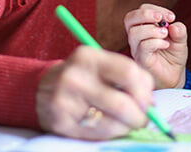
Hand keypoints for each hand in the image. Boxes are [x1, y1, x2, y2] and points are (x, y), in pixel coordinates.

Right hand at [36, 46, 153, 139]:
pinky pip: (99, 134)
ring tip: (125, 123)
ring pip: (113, 123)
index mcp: (88, 56)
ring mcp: (66, 100)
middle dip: (140, 117)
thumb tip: (150, 104)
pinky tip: (107, 126)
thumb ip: (126, 78)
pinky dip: (111, 133)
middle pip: (123, 103)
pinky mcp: (62, 122)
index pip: (129, 72)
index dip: (145, 91)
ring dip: (127, 127)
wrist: (40, 89)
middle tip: (141, 119)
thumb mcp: (99, 66)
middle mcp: (75, 76)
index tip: (148, 101)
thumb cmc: (81, 78)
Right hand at [124, 3, 187, 88]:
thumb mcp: (180, 40)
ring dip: (152, 30)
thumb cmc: (173, 56)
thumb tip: (173, 25)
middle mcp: (137, 37)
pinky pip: (143, 47)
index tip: (171, 17)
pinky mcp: (142, 60)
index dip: (155, 9)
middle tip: (161, 19)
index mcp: (144, 27)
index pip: (142, 10)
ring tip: (165, 34)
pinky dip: (156, 42)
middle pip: (129, 18)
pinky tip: (166, 45)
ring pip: (134, 33)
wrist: (174, 76)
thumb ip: (179, 30)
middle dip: (146, 14)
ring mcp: (137, 49)